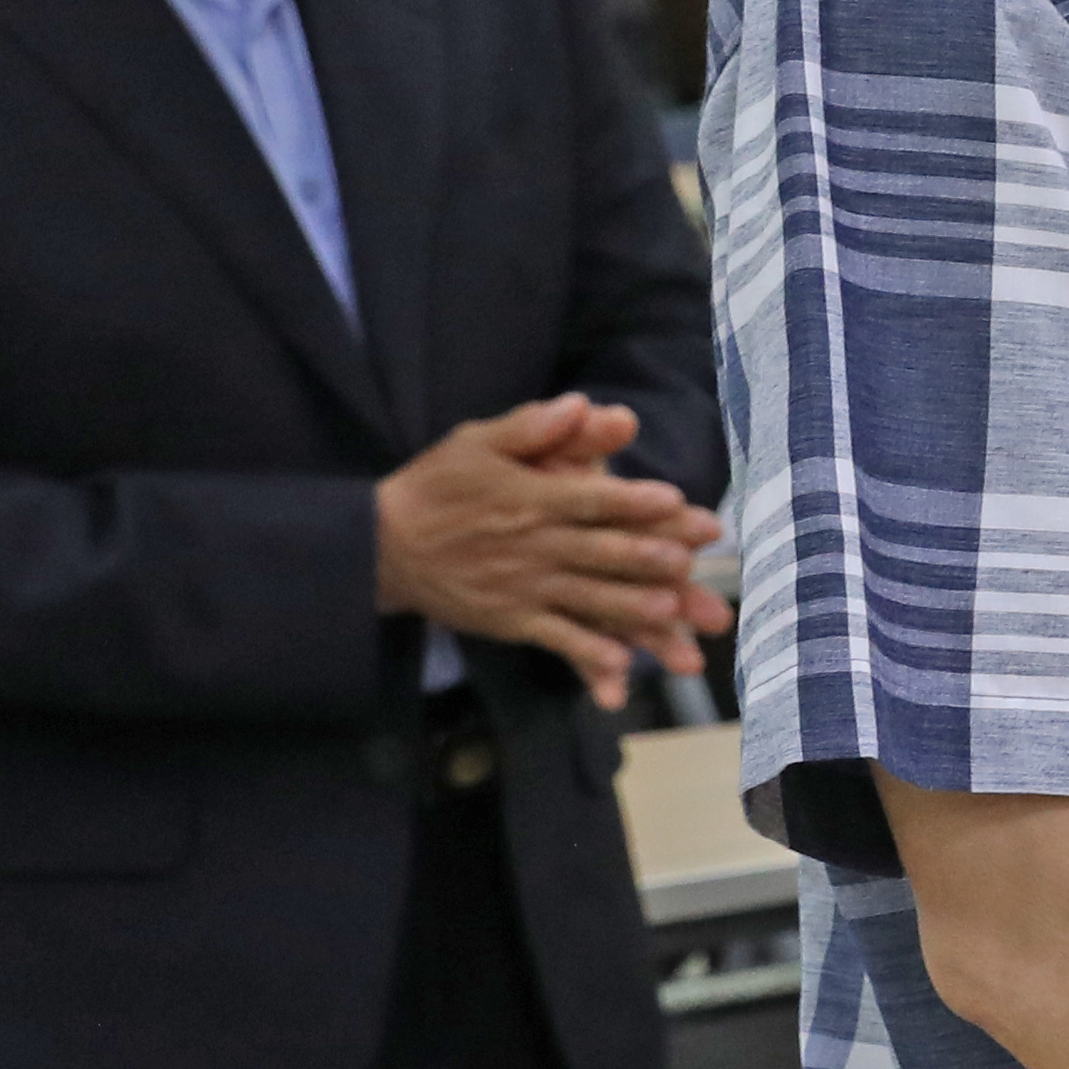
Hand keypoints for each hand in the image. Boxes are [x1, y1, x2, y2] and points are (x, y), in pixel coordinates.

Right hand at [375, 393, 726, 709]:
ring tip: (669, 610)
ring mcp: (523, 588)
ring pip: (587, 598)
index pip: (588, 498)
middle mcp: (532, 545)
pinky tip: (621, 666)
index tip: (673, 500)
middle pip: (597, 550)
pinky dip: (588, 654)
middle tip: (687, 560)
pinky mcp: (511, 621)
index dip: (631, 500)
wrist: (381, 545)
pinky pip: (556, 639)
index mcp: (529, 498)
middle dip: (645, 556)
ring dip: (629, 606)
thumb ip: (531, 425)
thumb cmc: (439, 486)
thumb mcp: (477, 442)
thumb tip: (580, 402)